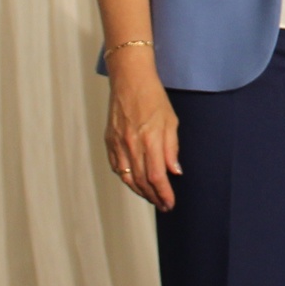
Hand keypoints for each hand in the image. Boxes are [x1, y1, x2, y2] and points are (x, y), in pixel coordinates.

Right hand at [105, 68, 181, 210]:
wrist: (130, 80)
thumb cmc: (153, 98)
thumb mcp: (171, 122)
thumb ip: (172, 149)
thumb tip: (175, 172)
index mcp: (149, 140)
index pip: (156, 176)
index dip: (163, 193)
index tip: (169, 203)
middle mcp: (131, 144)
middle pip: (141, 181)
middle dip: (153, 197)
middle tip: (163, 205)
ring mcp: (118, 143)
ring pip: (127, 177)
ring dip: (140, 191)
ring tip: (151, 198)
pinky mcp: (109, 140)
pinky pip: (117, 167)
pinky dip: (126, 178)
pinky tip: (134, 183)